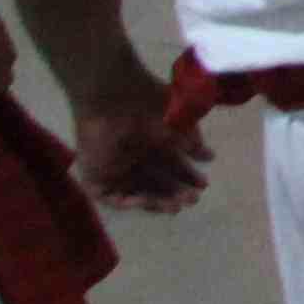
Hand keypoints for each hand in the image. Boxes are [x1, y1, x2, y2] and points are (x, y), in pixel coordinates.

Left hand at [68, 95, 208, 213]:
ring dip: (156, 201)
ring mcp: (113, 166)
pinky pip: (110, 196)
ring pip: (135, 191)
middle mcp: (132, 155)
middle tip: (193, 200)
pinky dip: (128, 202)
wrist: (114, 97)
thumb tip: (209, 157)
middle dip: (174, 192)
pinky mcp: (94, 174)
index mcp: (149, 141)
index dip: (186, 176)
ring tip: (176, 206)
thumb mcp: (180, 124)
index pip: (169, 165)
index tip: (203, 185)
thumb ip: (193, 142)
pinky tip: (146, 200)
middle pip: (155, 182)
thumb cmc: (149, 105)